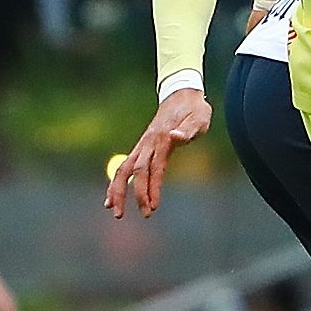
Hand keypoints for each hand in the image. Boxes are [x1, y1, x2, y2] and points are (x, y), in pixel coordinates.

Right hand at [108, 90, 211, 216]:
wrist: (181, 95)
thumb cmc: (194, 110)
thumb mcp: (199, 118)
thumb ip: (187, 130)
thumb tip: (175, 137)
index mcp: (161, 140)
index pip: (154, 169)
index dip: (152, 188)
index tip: (153, 207)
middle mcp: (147, 144)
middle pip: (135, 172)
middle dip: (136, 195)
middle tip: (145, 215)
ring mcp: (142, 146)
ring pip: (123, 171)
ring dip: (117, 192)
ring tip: (116, 212)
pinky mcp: (141, 148)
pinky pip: (124, 168)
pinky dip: (116, 183)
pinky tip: (111, 198)